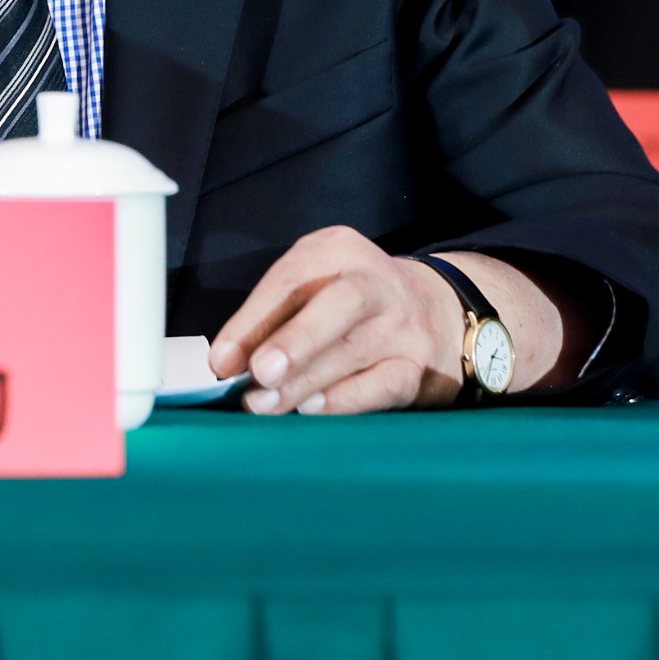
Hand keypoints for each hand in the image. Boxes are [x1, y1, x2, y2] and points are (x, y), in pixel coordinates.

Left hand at [206, 226, 471, 413]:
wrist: (437, 311)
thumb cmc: (350, 303)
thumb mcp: (313, 286)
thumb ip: (273, 318)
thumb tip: (227, 364)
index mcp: (338, 250)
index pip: (292, 280)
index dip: (253, 321)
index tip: (222, 360)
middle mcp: (375, 281)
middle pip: (339, 304)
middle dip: (295, 340)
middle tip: (259, 373)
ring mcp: (402, 324)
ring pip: (355, 349)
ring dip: (305, 382)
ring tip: (267, 404)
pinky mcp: (418, 365)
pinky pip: (384, 384)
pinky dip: (346, 399)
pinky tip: (314, 409)